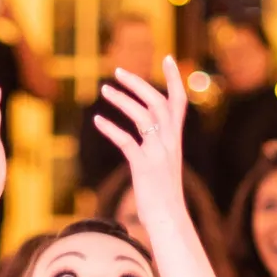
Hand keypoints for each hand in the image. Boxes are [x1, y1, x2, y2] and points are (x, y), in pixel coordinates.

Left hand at [93, 55, 189, 233]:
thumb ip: (156, 143)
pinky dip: (111, 128)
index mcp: (175, 139)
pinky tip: (97, 120)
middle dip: (139, 83)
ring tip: (104, 89)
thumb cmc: (163, 193)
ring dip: (123, 100)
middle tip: (118, 71)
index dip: (174, 79)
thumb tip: (143, 130)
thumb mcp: (163, 162)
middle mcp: (170, 142)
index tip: (168, 57)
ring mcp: (158, 153)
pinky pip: (127, 141)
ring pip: (144, 116)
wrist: (169, 219)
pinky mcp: (144, 166)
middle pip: (158, 102)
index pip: (179, 101)